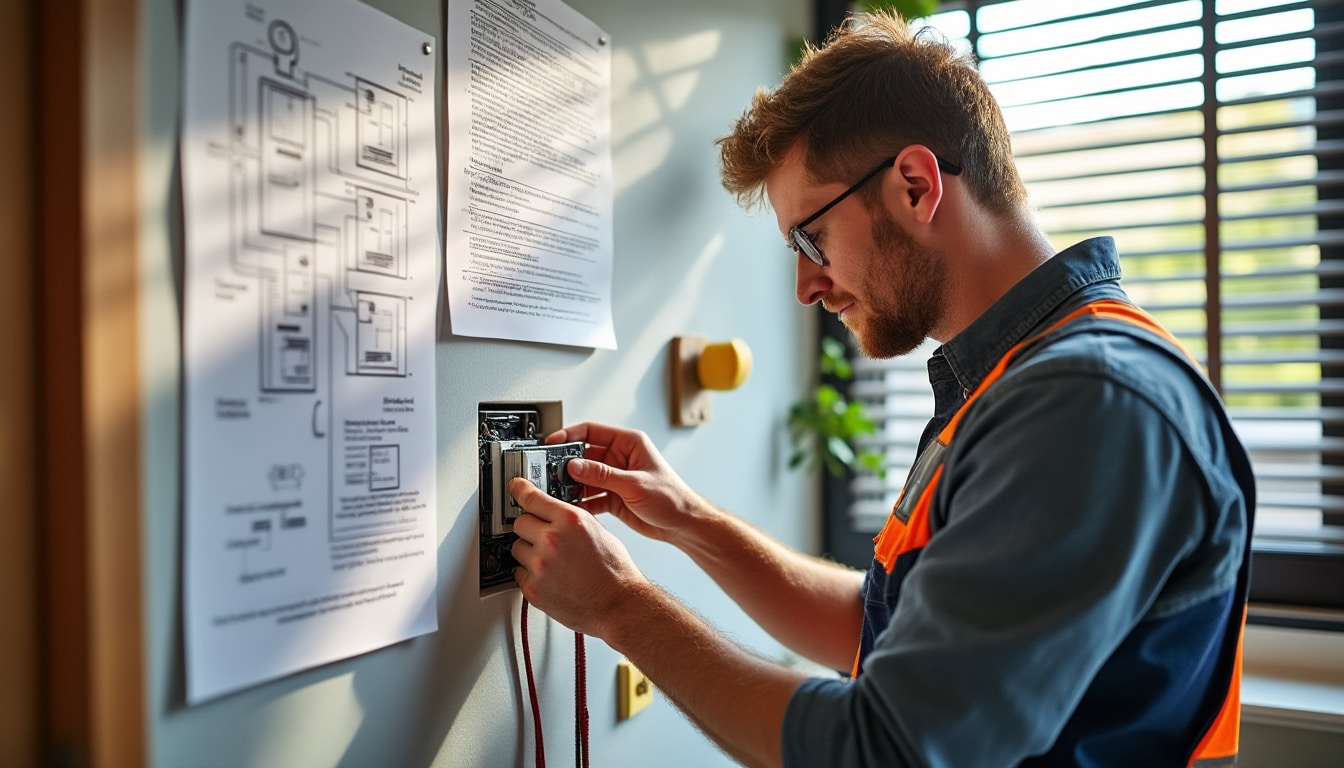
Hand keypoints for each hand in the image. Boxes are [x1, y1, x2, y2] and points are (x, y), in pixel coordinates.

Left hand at [509, 477, 646, 635]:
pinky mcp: (533, 589)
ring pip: (517, 548)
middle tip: (544, 538)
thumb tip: (552, 511)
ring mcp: (540, 566)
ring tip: (552, 562)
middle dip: (530, 528)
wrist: (619, 605)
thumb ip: (571, 519)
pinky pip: (519, 573)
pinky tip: (550, 578)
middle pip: (520, 522)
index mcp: (570, 521)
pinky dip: (530, 574)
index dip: (520, 491)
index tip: (515, 488)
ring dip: (529, 552)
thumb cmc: (614, 572)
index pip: (531, 498)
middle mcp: (552, 540)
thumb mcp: (597, 531)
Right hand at [545, 422, 708, 543]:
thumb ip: (603, 475)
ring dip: (572, 486)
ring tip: (559, 493)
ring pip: (584, 478)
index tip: (551, 442)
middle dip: (567, 465)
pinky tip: (573, 508)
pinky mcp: (612, 497)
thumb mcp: (635, 483)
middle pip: (584, 456)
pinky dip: (580, 502)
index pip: (591, 431)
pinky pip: (590, 496)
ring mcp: (614, 479)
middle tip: (550, 473)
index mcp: (628, 444)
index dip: (569, 435)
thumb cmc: (672, 498)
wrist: (683, 525)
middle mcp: (619, 459)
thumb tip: (575, 465)